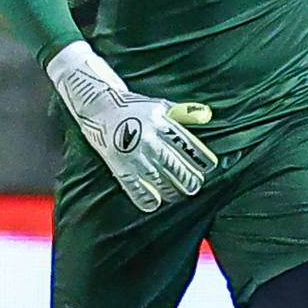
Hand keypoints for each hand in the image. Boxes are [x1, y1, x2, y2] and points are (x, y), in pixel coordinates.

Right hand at [46, 41, 217, 212]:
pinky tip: (155, 203)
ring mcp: (132, 154)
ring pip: (158, 179)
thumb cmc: (134, 106)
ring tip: (178, 194)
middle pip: (175, 166)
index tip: (208, 168)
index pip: (187, 145)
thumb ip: (183, 112)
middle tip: (194, 186)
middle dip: (188, 179)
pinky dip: (146, 198)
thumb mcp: (159, 105)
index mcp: (160, 123)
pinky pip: (134, 187)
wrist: (99, 106)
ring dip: (171, 190)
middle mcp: (148, 139)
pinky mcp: (118, 165)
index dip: (200, 159)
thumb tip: (207, 116)